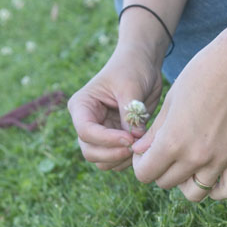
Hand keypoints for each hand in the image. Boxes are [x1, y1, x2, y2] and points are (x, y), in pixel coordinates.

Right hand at [68, 44, 162, 170]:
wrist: (143, 65)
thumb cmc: (132, 68)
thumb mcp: (130, 86)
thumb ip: (130, 112)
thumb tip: (134, 138)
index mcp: (82, 106)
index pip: (86, 131)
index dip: (106, 140)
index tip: (129, 138)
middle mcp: (87, 122)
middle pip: (90, 151)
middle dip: (112, 154)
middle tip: (136, 147)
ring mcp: (101, 132)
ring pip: (102, 160)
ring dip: (120, 160)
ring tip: (140, 147)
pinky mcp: (115, 139)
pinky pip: (116, 159)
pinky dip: (127, 160)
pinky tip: (141, 147)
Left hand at [131, 42, 226, 200]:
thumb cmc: (199, 77)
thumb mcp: (169, 104)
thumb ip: (154, 134)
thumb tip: (140, 154)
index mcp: (173, 142)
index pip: (145, 174)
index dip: (141, 164)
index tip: (146, 150)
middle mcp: (196, 157)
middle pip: (166, 183)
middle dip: (160, 170)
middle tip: (165, 152)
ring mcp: (219, 160)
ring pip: (193, 194)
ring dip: (185, 182)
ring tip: (186, 165)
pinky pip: (226, 191)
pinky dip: (215, 190)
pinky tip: (208, 175)